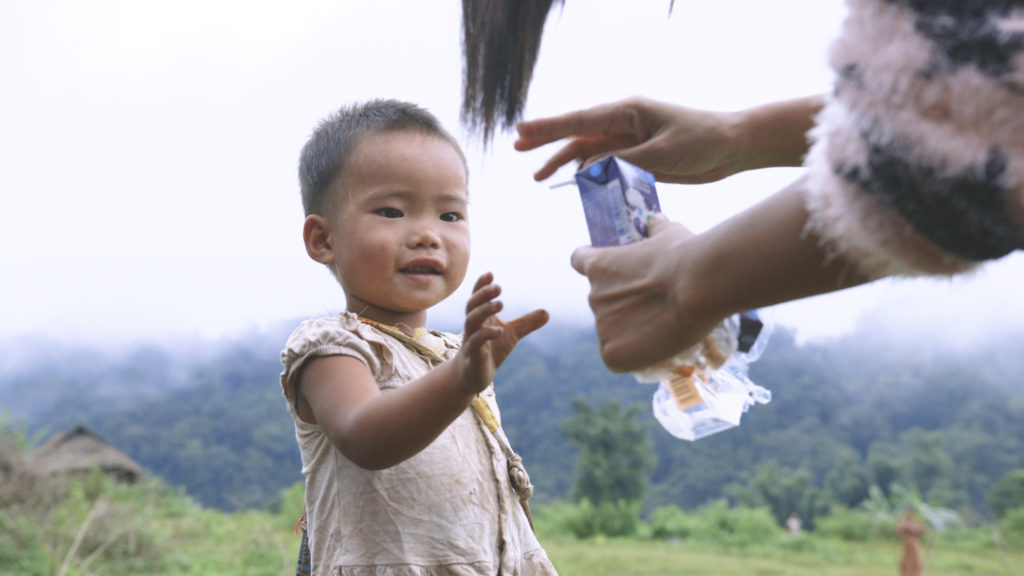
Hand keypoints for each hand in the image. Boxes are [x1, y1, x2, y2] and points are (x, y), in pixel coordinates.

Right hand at [457, 273, 548, 393]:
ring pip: (471, 321)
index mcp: (480, 317)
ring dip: (484, 311)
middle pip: (472, 306)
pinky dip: (485, 334)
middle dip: (483, 295)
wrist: (475, 375)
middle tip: (498, 287)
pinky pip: (476, 342)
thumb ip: (526, 323)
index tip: (490, 274)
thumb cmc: (491, 350)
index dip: (481, 285)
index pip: (477, 297)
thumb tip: (547, 313)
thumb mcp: (512, 335)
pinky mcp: (473, 355)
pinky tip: (498, 330)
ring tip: (499, 304)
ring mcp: (471, 340)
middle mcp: (473, 326)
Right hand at [514, 96, 743, 183]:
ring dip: (563, 162)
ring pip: (587, 151)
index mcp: (628, 111)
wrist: (733, 147)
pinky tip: (571, 182)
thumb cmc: (702, 141)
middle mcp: (624, 123)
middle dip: (546, 141)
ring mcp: (628, 141)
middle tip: (517, 147)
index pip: (581, 120)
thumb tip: (587, 168)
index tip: (523, 131)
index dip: (550, 127)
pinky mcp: (637, 158)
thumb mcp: (661, 153)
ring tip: (538, 177)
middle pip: (577, 133)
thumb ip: (623, 161)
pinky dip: (587, 173)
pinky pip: (604, 165)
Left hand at [570, 214, 720, 371]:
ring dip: (631, 331)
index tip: (611, 273)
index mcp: (599, 265)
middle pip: (602, 303)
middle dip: (623, 305)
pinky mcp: (613, 354)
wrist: (697, 285)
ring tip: (663, 327)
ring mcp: (602, 326)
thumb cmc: (684, 255)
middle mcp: (594, 296)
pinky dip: (633, 357)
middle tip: (654, 306)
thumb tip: (656, 221)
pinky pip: (617, 358)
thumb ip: (656, 229)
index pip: (579, 261)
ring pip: (613, 332)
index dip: (596, 268)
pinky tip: (656, 348)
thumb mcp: (669, 234)